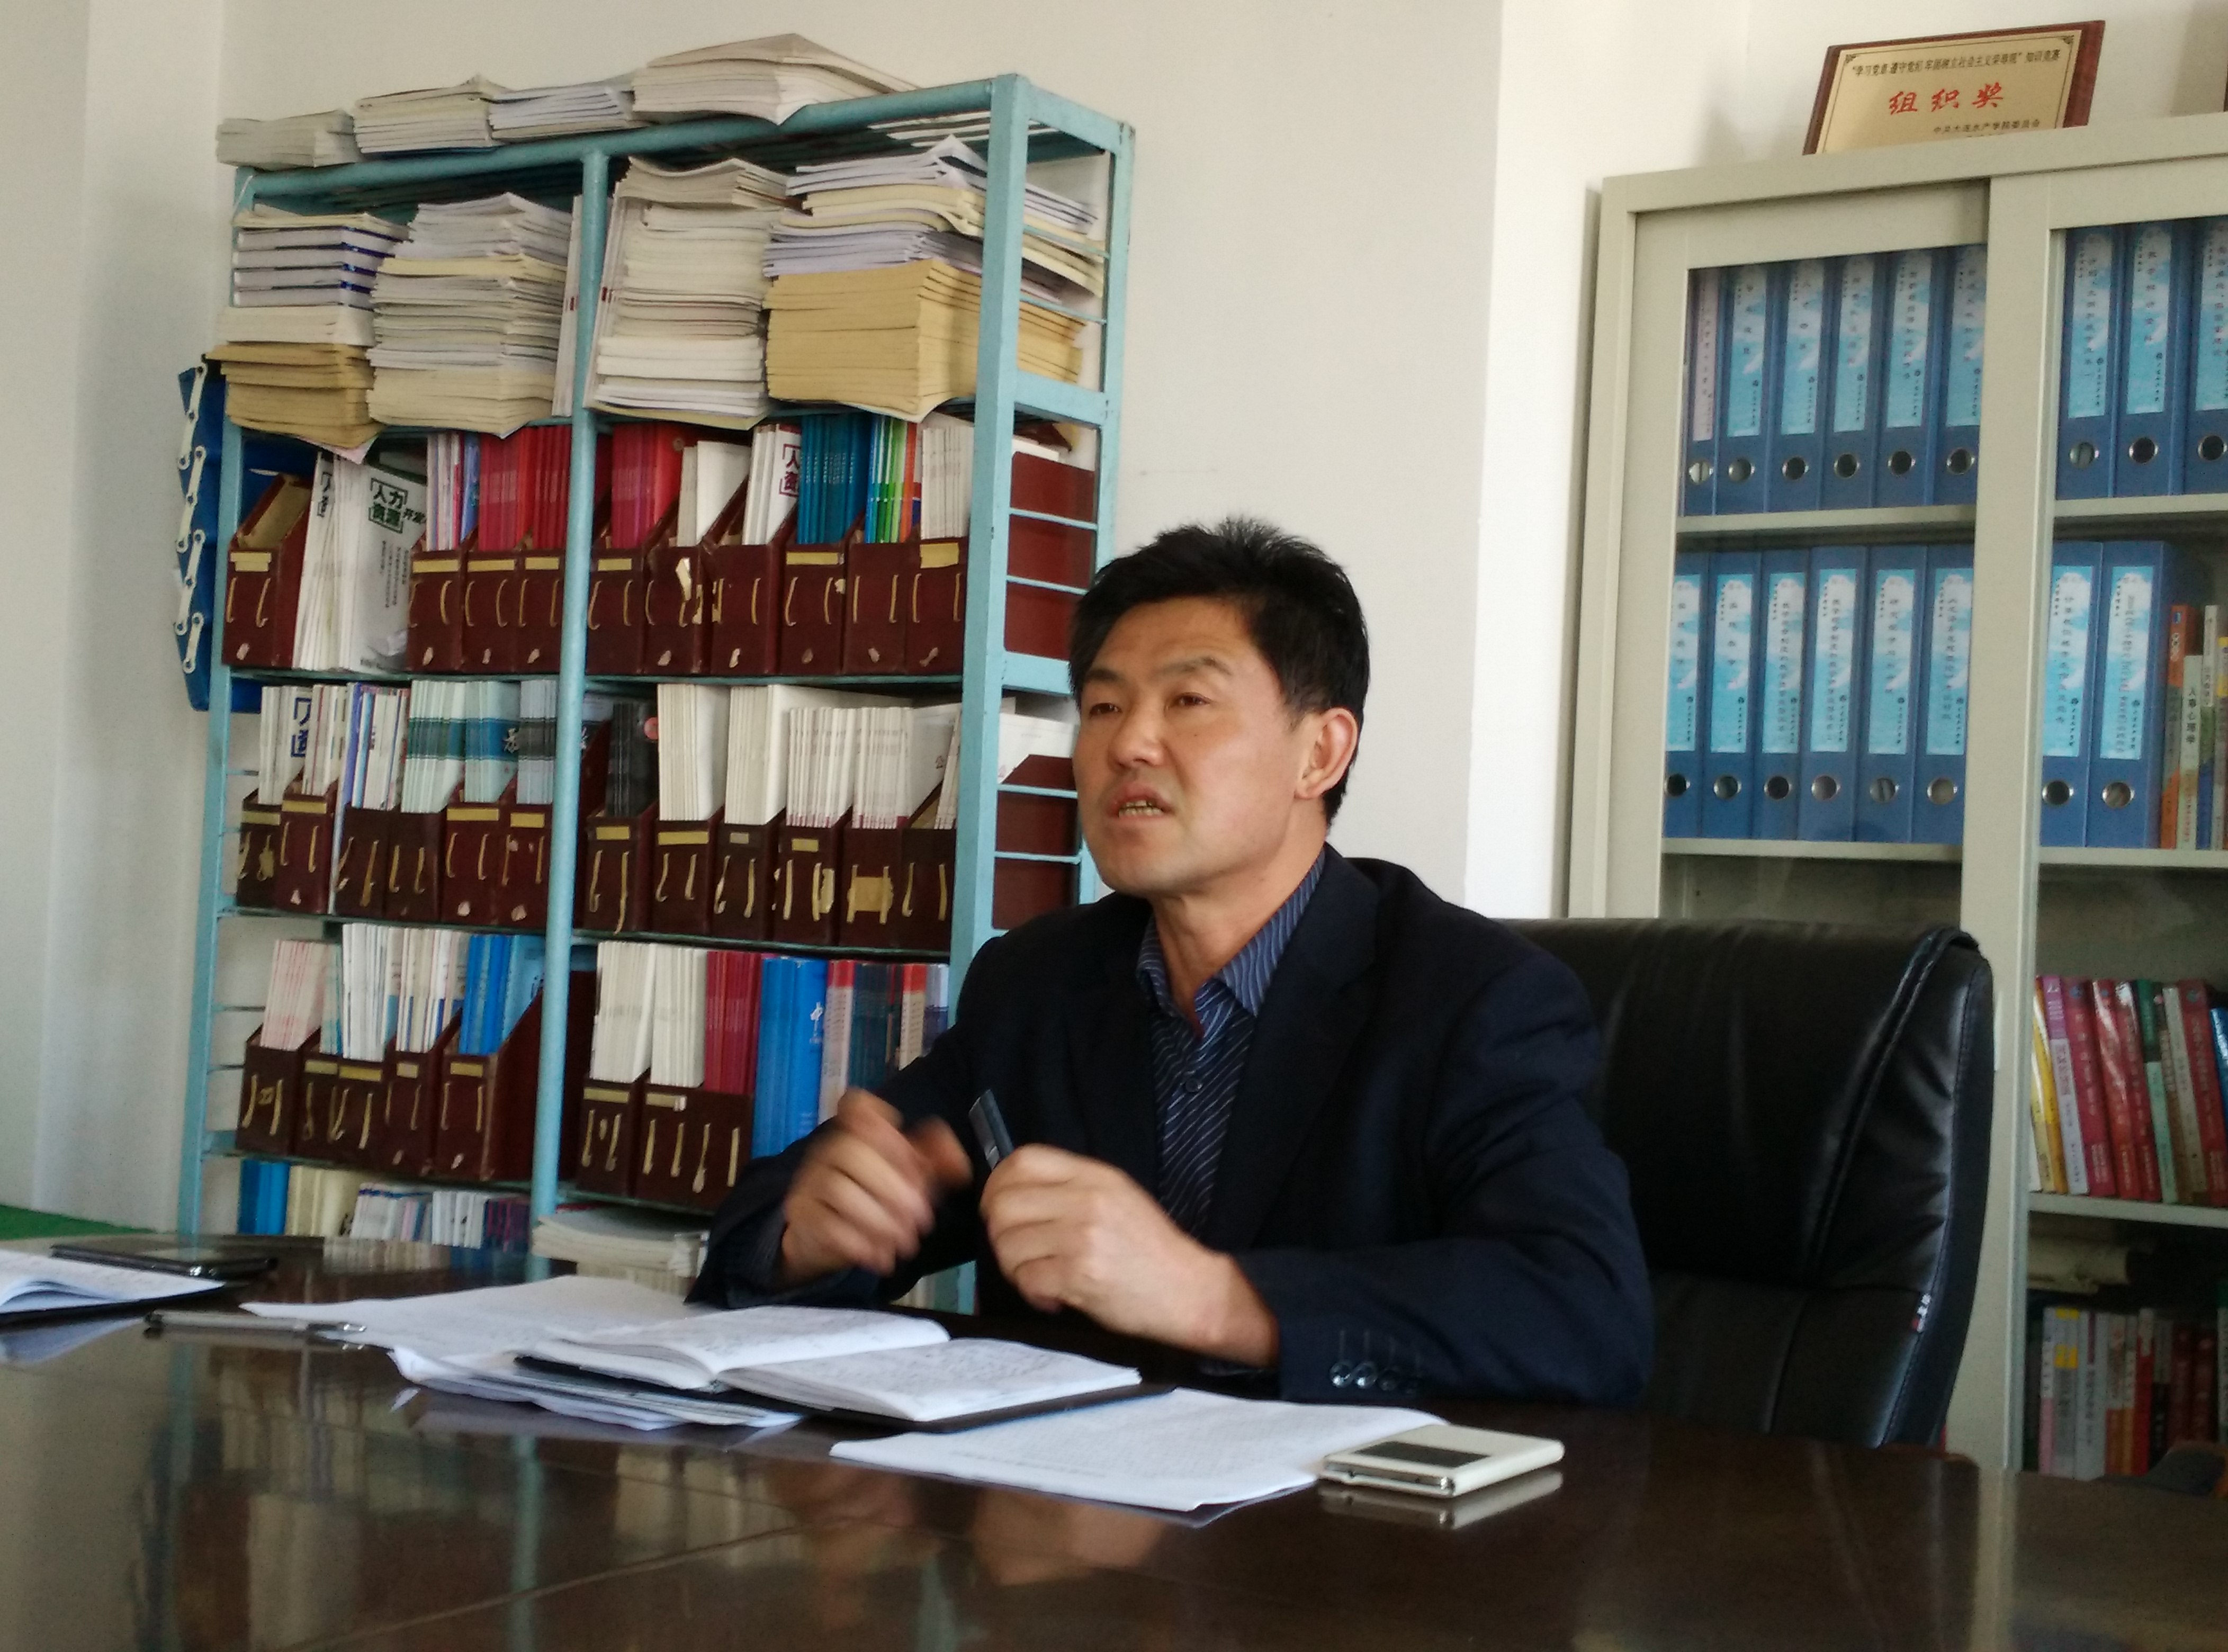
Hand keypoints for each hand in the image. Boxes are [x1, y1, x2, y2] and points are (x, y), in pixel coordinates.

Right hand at [778, 1090, 971, 1283]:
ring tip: (907, 1242)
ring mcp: (810, 1181)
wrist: (824, 1236)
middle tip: (923, 1219)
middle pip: (853, 1154)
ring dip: (880, 1220)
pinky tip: (883, 1257)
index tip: (910, 1155)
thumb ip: (937, 1163)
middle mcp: (829, 1149)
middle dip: (894, 1188)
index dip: (882, 1124)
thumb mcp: (910, 1175)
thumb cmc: (875, 1195)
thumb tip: (960, 1167)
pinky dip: (859, 1243)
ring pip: (839, 1191)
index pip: (857, 1106)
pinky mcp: (802, 1215)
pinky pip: (825, 1224)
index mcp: (857, 1131)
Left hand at [979, 1145, 1278, 1365]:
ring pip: (1008, 1245)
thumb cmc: (1151, 1248)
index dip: (998, 1183)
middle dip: (999, 1232)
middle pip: (1004, 1203)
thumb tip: (1013, 1193)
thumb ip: (1071, 1188)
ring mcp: (1082, 1238)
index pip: (1024, 1160)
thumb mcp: (1118, 1198)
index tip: (1000, 1207)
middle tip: (1019, 1251)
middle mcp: (1086, 1200)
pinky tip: (1054, 1297)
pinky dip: (1033, 1294)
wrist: (1189, 1291)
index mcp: (1095, 1176)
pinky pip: (1027, 1280)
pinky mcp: (1079, 1275)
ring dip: (1015, 1268)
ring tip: (1040, 1276)